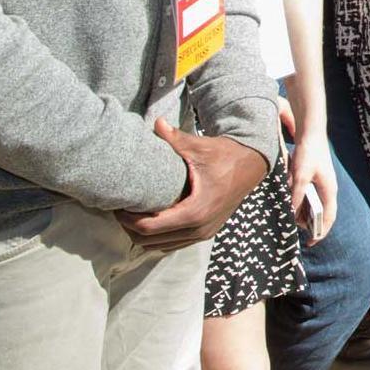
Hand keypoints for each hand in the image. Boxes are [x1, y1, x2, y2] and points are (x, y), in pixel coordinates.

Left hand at [116, 118, 268, 249]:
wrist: (252, 164)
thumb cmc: (225, 155)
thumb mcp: (200, 147)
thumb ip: (175, 139)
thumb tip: (156, 123)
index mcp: (194, 212)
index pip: (148, 228)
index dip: (126, 220)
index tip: (117, 206)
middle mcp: (199, 228)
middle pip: (149, 242)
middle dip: (131, 229)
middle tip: (121, 210)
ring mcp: (204, 233)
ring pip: (160, 246)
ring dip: (144, 235)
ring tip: (135, 215)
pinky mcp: (207, 233)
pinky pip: (174, 244)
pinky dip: (160, 237)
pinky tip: (154, 219)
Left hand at [287, 133, 336, 243]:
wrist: (311, 133)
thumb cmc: (309, 154)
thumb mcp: (300, 177)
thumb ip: (296, 196)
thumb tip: (292, 213)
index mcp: (329, 191)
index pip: (328, 218)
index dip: (321, 232)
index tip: (311, 243)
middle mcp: (328, 189)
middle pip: (322, 213)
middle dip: (310, 223)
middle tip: (295, 229)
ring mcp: (323, 183)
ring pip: (315, 204)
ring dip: (305, 213)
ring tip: (291, 217)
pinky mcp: (316, 178)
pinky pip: (310, 196)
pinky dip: (302, 203)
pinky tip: (292, 202)